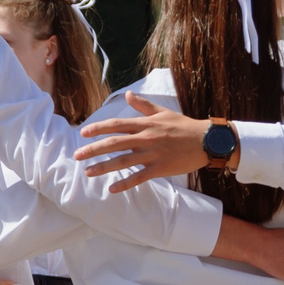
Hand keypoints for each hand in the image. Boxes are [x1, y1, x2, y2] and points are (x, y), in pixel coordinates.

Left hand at [77, 96, 216, 192]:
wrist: (206, 141)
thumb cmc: (183, 126)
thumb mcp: (162, 112)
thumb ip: (143, 106)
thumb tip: (127, 95)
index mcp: (145, 124)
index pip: (116, 125)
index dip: (98, 128)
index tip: (83, 133)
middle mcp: (146, 138)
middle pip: (114, 143)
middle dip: (94, 149)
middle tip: (77, 156)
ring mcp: (153, 154)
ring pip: (123, 161)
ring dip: (104, 167)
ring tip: (88, 172)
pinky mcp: (160, 168)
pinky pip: (139, 177)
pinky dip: (125, 183)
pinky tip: (112, 189)